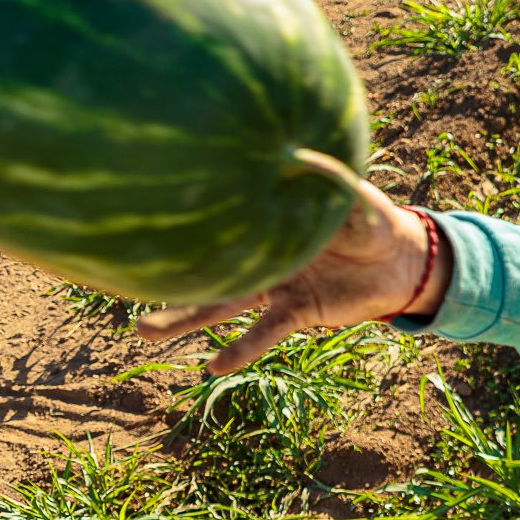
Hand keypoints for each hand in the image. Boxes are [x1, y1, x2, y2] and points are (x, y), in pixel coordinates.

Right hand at [135, 180, 445, 374]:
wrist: (401, 259)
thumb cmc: (371, 217)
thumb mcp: (349, 194)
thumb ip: (325, 178)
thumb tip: (300, 152)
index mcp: (267, 219)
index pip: (220, 217)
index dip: (185, 216)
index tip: (140, 210)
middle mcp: (262, 253)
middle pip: (207, 263)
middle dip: (166, 271)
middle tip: (118, 276)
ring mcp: (276, 285)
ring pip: (222, 303)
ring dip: (185, 318)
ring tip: (144, 331)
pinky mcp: (298, 312)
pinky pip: (264, 332)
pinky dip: (241, 349)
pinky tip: (213, 366)